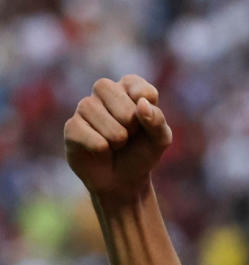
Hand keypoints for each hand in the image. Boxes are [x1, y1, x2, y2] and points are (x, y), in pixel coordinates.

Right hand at [64, 75, 171, 197]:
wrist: (124, 181)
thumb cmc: (142, 153)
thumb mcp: (160, 140)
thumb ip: (157, 120)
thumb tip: (142, 104)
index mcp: (128, 89)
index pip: (134, 83)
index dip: (143, 102)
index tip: (146, 119)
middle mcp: (103, 94)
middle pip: (108, 89)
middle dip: (127, 119)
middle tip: (130, 135)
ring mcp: (84, 109)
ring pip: (94, 111)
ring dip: (115, 136)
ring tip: (117, 144)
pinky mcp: (71, 128)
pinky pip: (83, 132)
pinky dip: (100, 147)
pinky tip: (102, 151)